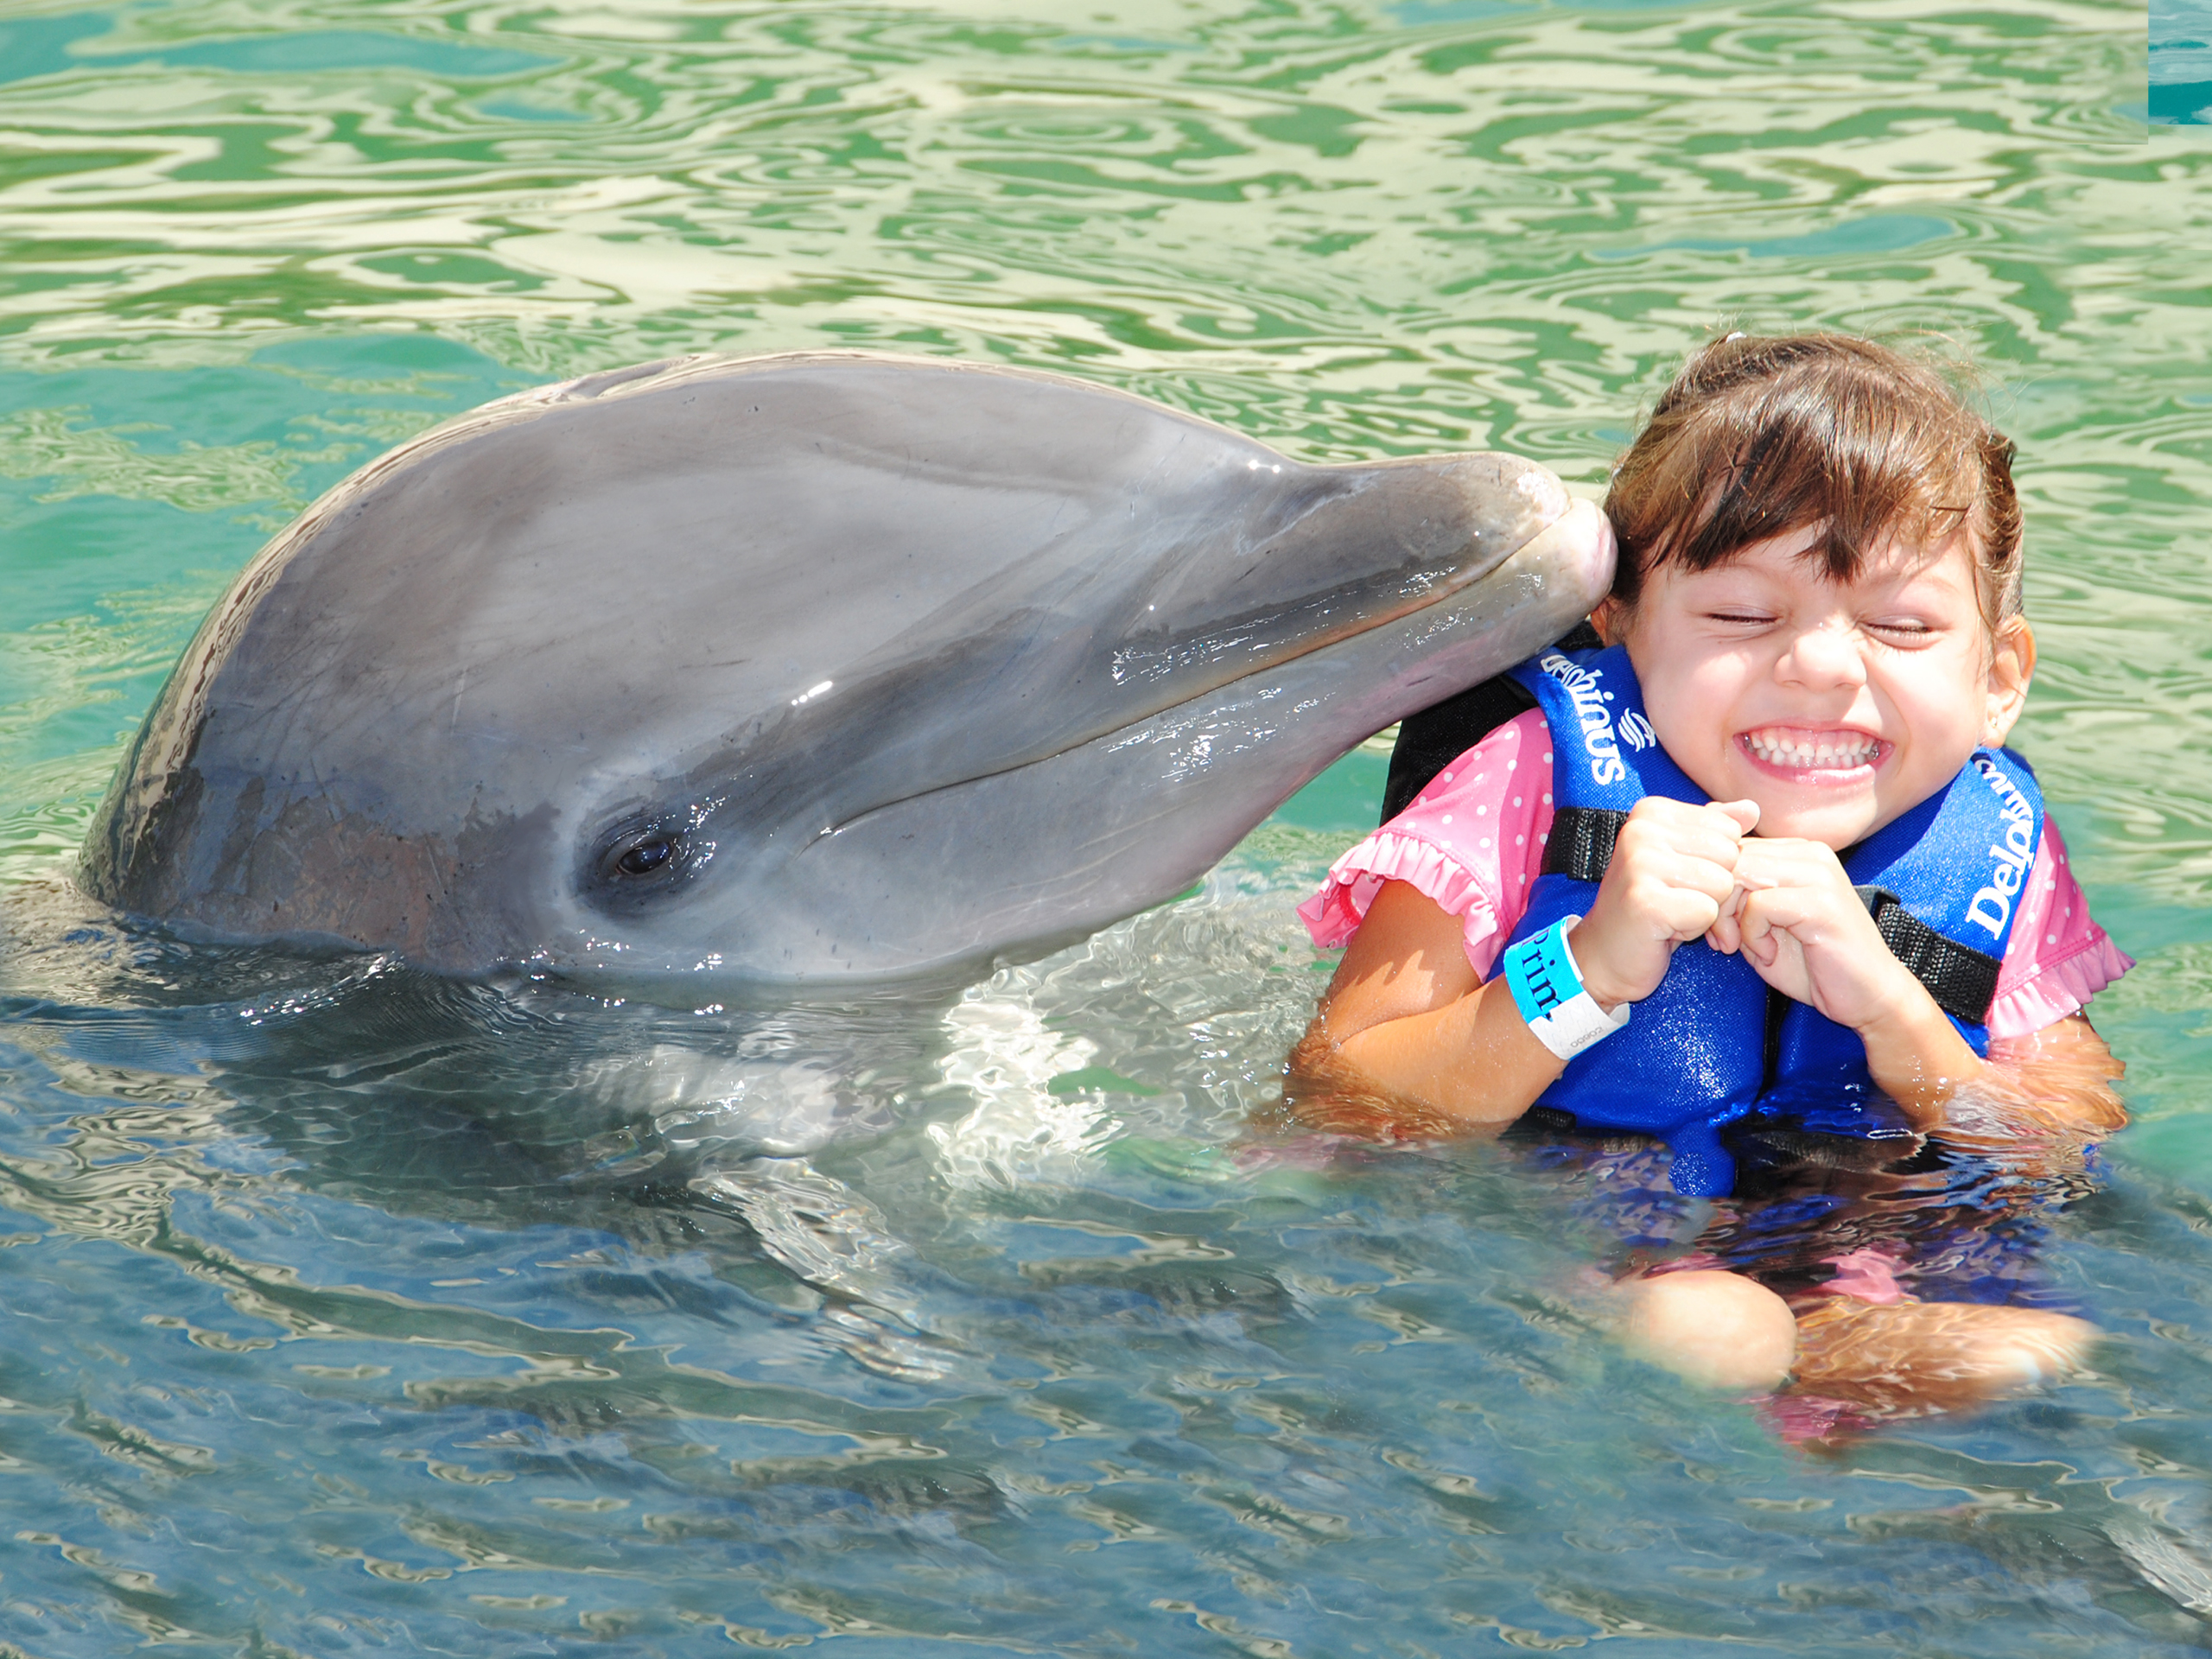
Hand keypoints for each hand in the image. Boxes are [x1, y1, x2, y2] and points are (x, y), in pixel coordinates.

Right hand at [1568, 796, 1759, 1008]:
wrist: (1605, 955)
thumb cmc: (1650, 906)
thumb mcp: (1684, 858)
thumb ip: (1716, 828)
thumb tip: (1752, 808)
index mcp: (1651, 812)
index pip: (1729, 830)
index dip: (1716, 862)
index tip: (1680, 878)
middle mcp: (1641, 830)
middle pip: (1729, 855)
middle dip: (1714, 887)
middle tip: (1676, 900)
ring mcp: (1639, 864)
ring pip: (1722, 884)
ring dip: (1704, 909)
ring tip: (1670, 912)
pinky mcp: (1645, 901)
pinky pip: (1707, 912)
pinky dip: (1694, 929)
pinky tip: (1665, 929)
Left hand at [1708, 837, 1923, 1032]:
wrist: (1868, 998)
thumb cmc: (1813, 966)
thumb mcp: (1760, 926)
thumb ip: (1734, 900)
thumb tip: (1695, 881)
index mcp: (1797, 852)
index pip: (1731, 848)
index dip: (1712, 888)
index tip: (1714, 927)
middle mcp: (1810, 854)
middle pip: (1730, 857)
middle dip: (1713, 902)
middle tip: (1720, 940)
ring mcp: (1819, 874)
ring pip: (1740, 874)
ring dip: (1728, 917)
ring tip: (1740, 947)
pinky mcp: (1822, 901)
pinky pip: (1760, 903)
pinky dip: (1751, 934)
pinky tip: (1768, 954)